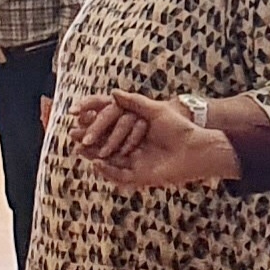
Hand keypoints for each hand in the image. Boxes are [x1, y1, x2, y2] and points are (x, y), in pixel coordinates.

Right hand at [73, 91, 231, 188]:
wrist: (197, 147)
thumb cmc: (179, 127)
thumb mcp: (155, 111)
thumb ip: (134, 102)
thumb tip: (114, 92)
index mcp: (136, 136)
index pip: (110, 132)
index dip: (94, 127)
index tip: (78, 120)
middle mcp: (135, 151)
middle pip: (106, 147)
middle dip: (89, 143)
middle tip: (72, 136)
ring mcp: (138, 165)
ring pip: (111, 162)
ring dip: (94, 156)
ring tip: (79, 149)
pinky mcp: (143, 177)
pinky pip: (121, 176)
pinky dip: (108, 171)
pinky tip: (97, 163)